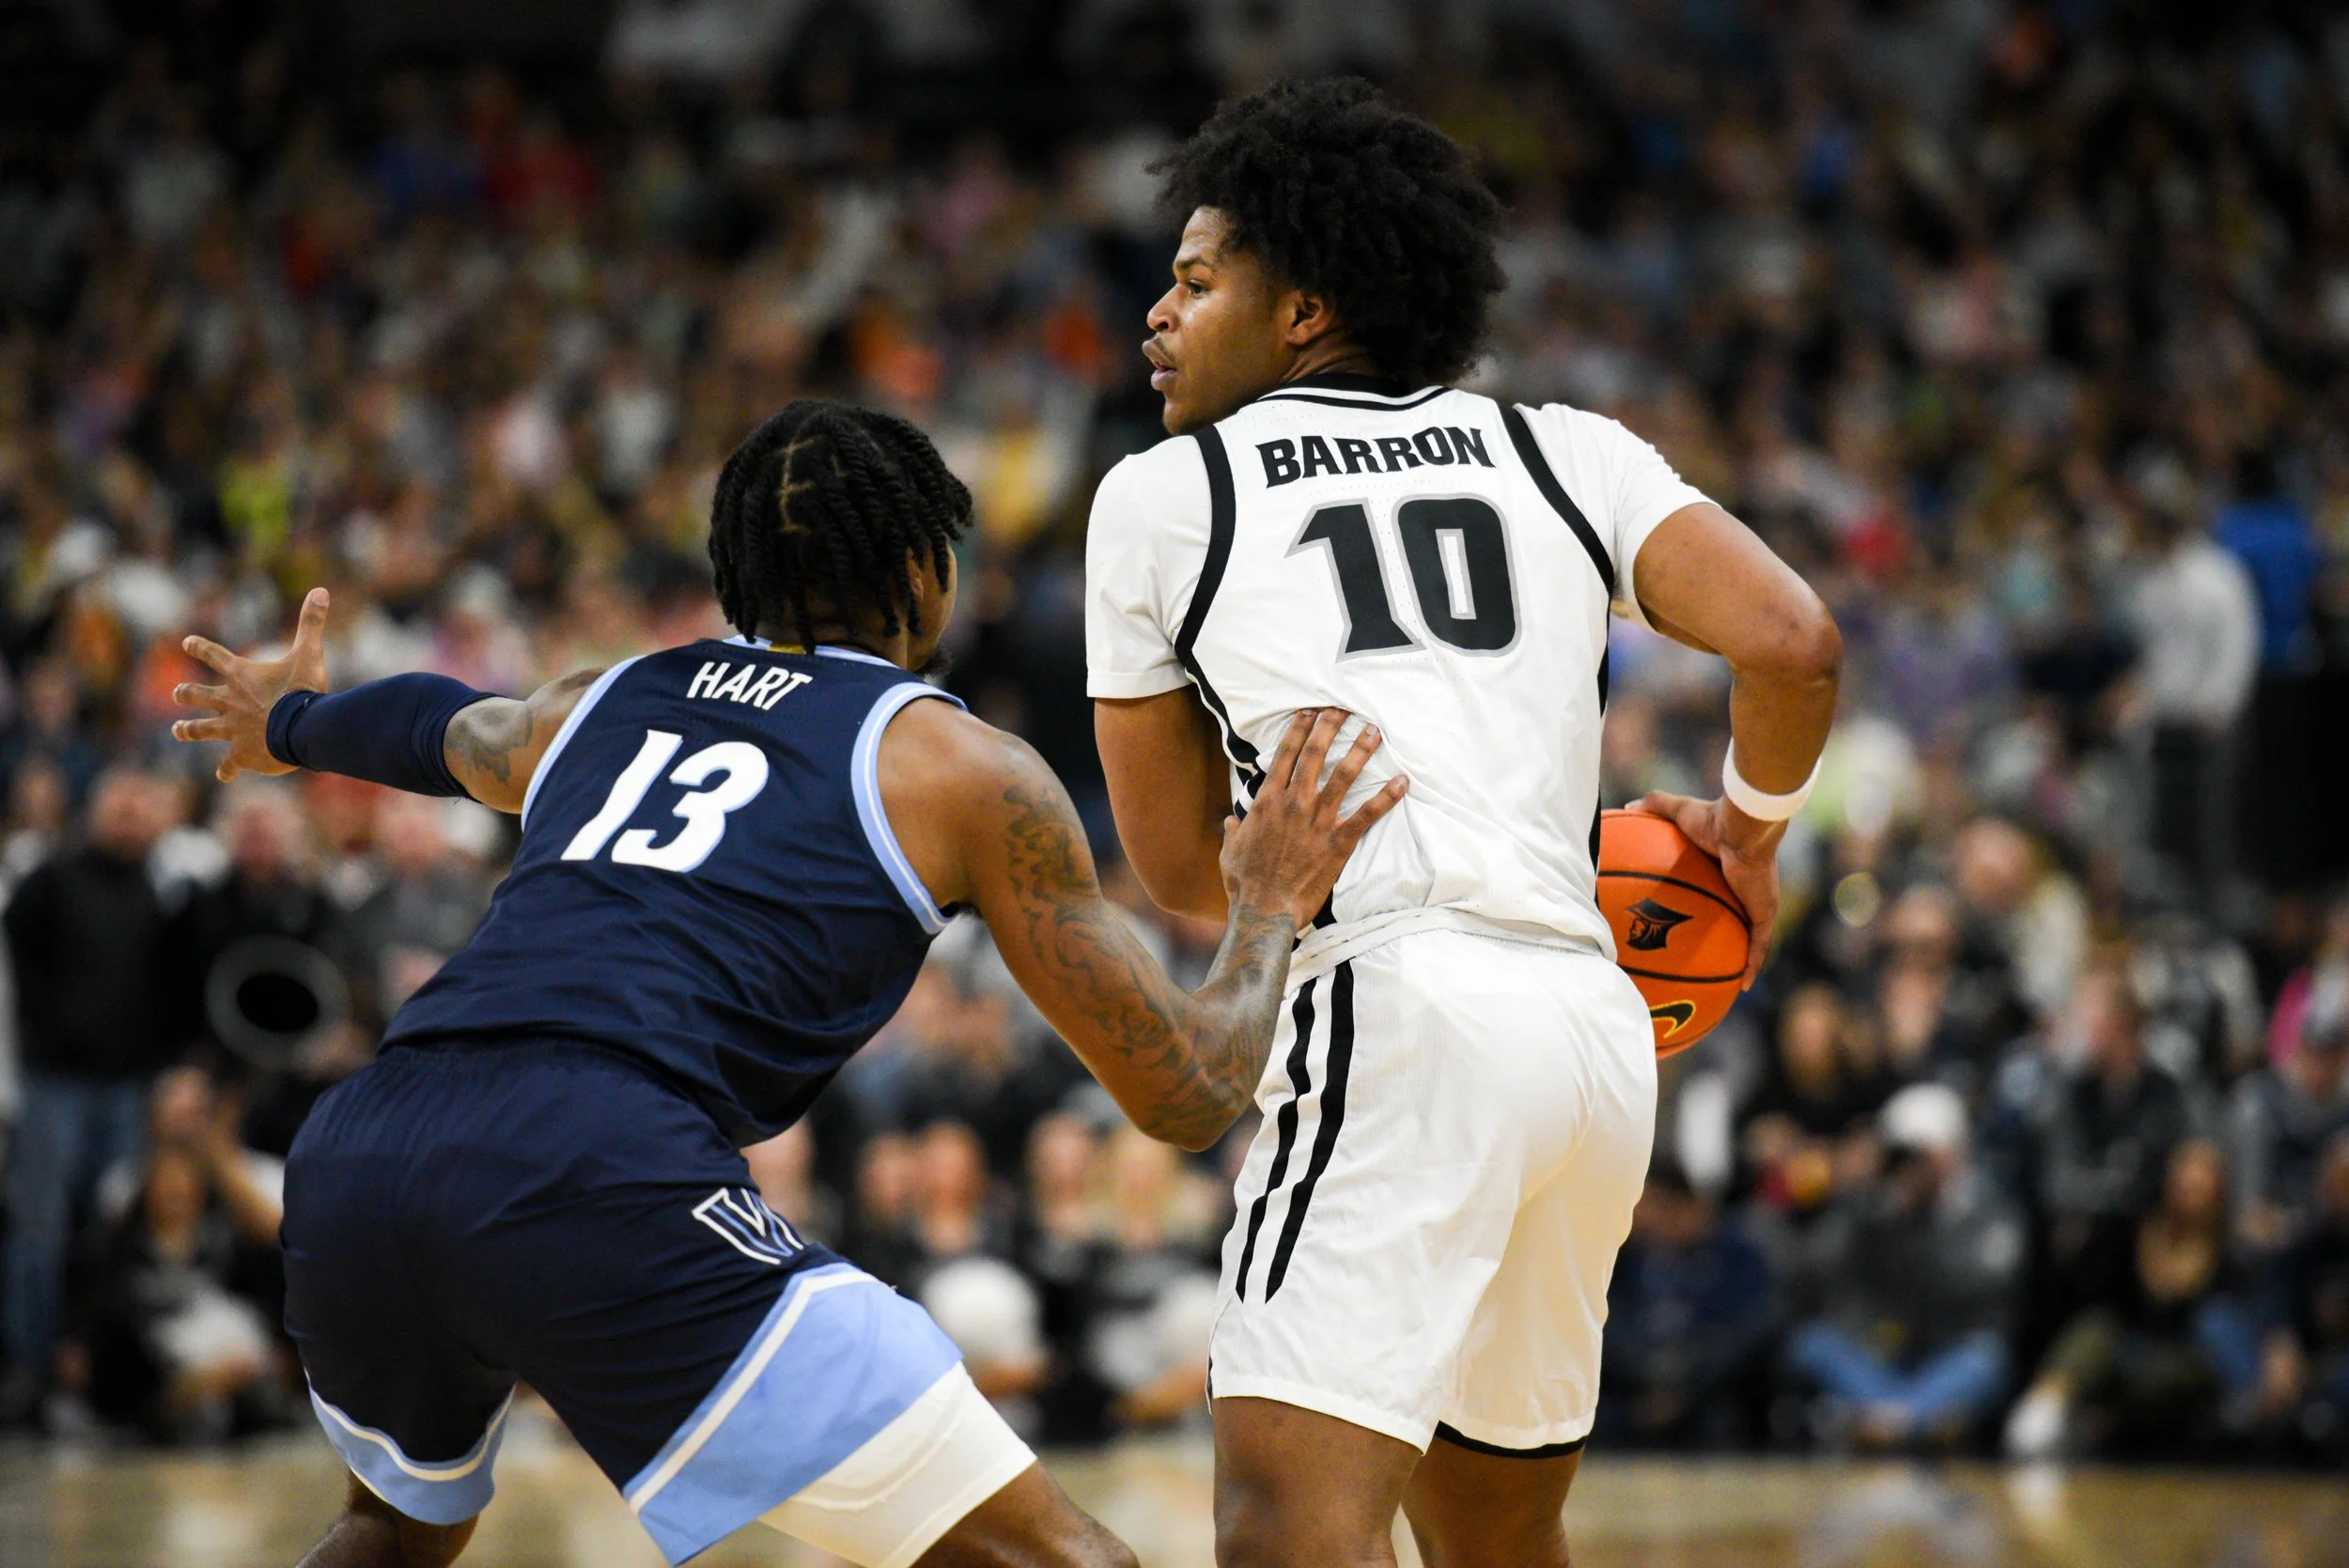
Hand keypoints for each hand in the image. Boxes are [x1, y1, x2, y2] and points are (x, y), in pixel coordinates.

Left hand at [172, 588, 332, 781]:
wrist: (299, 728)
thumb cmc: (302, 690)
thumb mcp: (308, 652)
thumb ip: (311, 623)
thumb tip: (321, 590)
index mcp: (241, 676)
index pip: (214, 656)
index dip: (200, 647)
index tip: (186, 642)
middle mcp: (229, 702)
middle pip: (199, 695)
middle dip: (187, 694)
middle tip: (177, 693)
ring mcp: (232, 729)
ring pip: (202, 729)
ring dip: (189, 729)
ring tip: (178, 730)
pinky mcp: (241, 754)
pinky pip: (230, 764)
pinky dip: (227, 770)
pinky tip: (224, 776)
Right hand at [1219, 709, 1407, 929]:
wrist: (1265, 909)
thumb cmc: (1245, 882)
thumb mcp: (1230, 851)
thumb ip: (1234, 830)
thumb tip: (1232, 821)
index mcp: (1268, 801)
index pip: (1286, 755)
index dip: (1298, 729)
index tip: (1309, 711)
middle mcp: (1294, 803)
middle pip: (1315, 754)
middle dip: (1330, 727)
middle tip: (1344, 708)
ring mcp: (1318, 820)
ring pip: (1343, 775)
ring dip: (1360, 750)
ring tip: (1373, 731)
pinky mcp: (1338, 841)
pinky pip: (1367, 813)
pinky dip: (1387, 796)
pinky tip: (1402, 781)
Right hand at [1628, 790, 1782, 988]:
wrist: (1741, 828)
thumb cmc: (1713, 818)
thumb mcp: (1677, 811)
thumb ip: (1655, 807)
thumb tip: (1628, 806)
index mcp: (1731, 869)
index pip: (1725, 890)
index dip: (1717, 903)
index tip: (1705, 916)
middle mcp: (1748, 889)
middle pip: (1741, 917)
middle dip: (1735, 934)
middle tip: (1719, 953)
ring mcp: (1760, 903)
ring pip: (1755, 936)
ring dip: (1749, 957)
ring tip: (1737, 980)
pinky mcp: (1764, 913)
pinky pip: (1760, 944)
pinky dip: (1754, 963)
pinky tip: (1746, 984)